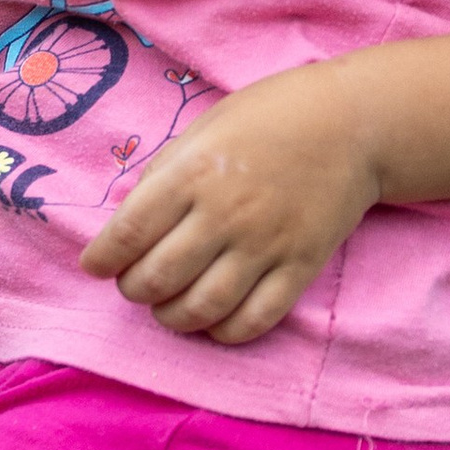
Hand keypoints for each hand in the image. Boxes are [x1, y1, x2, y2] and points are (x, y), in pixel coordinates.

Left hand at [78, 61, 376, 342]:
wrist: (353, 124)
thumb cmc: (270, 117)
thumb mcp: (203, 129)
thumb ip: (164, 175)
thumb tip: (127, 222)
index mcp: (193, 174)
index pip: (128, 234)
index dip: (102, 259)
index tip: (95, 265)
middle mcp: (225, 214)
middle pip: (158, 279)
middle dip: (134, 290)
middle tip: (135, 283)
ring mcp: (265, 245)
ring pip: (201, 309)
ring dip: (172, 317)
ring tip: (169, 306)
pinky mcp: (300, 266)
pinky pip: (254, 320)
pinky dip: (224, 331)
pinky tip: (213, 320)